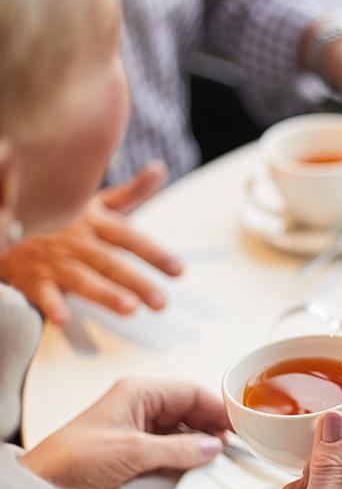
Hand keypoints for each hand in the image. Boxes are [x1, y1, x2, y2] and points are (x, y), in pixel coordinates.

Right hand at [0, 162, 181, 324]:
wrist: (5, 221)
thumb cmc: (61, 219)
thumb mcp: (95, 202)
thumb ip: (131, 192)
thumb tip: (159, 168)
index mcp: (95, 222)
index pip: (129, 238)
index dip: (154, 253)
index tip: (178, 270)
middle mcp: (76, 241)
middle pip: (110, 263)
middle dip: (137, 283)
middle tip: (161, 304)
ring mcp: (54, 260)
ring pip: (82, 279)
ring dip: (105, 294)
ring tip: (129, 308)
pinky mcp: (33, 278)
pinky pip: (42, 293)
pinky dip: (51, 305)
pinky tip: (62, 320)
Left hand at [19, 379, 227, 488]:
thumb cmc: (72, 460)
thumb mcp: (132, 451)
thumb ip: (178, 448)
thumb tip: (213, 446)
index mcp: (138, 393)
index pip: (191, 392)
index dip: (218, 407)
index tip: (242, 423)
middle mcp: (140, 408)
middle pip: (190, 411)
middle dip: (214, 425)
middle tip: (239, 444)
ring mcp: (139, 432)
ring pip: (184, 431)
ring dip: (204, 444)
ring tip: (224, 458)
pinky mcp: (136, 455)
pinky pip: (173, 450)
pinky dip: (190, 458)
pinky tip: (203, 468)